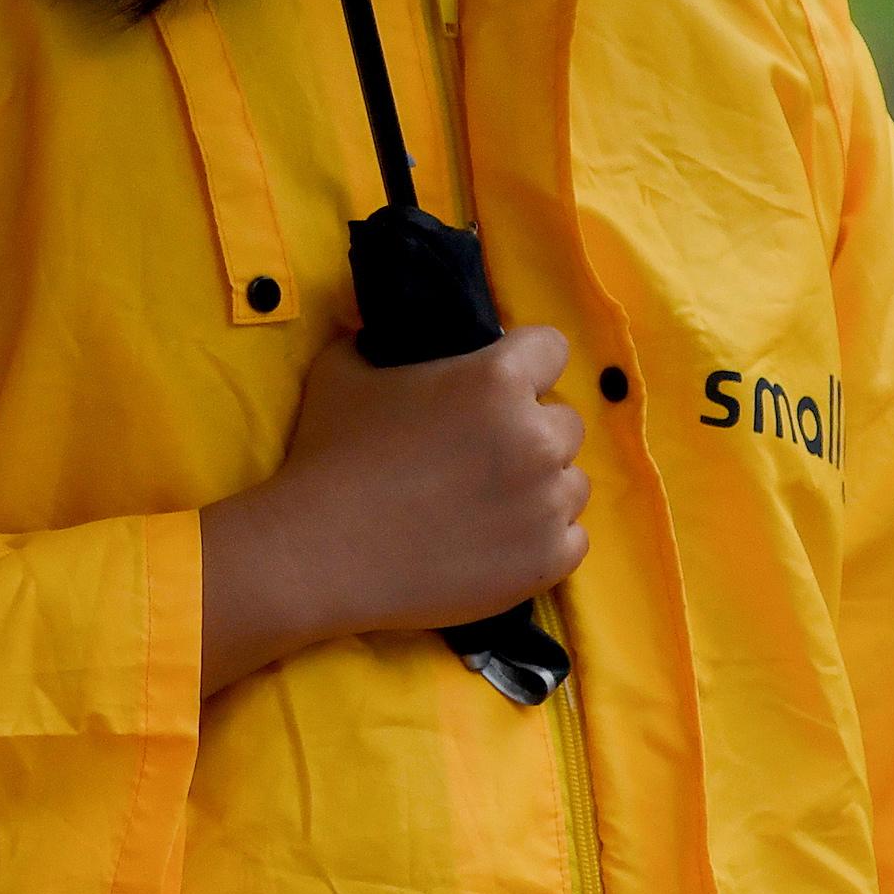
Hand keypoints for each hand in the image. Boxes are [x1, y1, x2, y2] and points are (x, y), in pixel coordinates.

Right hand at [195, 328, 588, 695]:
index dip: (524, 360)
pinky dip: (541, 537)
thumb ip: (381, 341)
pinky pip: (572, 537)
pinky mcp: (548, 560)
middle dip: (530, 429)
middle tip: (480, 451)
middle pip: (567, 420)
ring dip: (539, 485)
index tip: (498, 381)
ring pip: (571, 481)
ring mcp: (547, 504)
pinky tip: (494, 538)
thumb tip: (387, 333)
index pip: (551, 347)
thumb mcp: (344, 368)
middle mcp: (536, 437)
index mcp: (496, 380)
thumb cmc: (329, 454)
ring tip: (486, 502)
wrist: (321, 552)